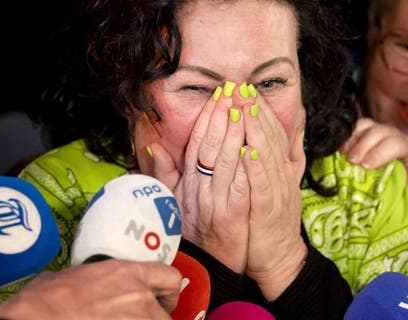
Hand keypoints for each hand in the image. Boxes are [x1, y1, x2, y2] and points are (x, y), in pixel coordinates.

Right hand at [0, 259, 181, 319]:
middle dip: (154, 317)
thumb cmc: (42, 302)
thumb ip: (97, 278)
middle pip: (165, 312)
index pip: (169, 277)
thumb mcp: (74, 275)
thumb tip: (89, 283)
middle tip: (138, 319)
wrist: (32, 318)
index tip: (162, 299)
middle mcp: (140, 296)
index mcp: (127, 273)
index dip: (167, 292)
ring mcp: (138, 319)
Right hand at [137, 82, 250, 273]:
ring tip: (244, 108)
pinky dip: (247, 165)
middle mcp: (200, 190)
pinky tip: (254, 145)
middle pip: (210, 147)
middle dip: (221, 116)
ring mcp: (217, 203)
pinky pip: (241, 185)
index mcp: (187, 184)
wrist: (210, 268)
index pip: (196, 144)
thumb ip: (165, 174)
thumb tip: (153, 144)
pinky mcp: (234, 216)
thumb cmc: (195, 230)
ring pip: (225, 161)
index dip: (206, 118)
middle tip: (232, 91)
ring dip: (235, 132)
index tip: (217, 96)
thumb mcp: (173, 202)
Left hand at [237, 85, 307, 300]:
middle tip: (242, 88)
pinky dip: (255, 167)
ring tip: (244, 109)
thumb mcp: (285, 180)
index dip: (261, 109)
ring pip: (266, 156)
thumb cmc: (276, 218)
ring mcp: (277, 192)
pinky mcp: (268, 211)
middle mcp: (282, 175)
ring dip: (255, 132)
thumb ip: (288, 151)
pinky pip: (261, 185)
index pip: (273, 131)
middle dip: (256, 112)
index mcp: (282, 166)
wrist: (279, 254)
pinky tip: (247, 150)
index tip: (247, 88)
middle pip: (269, 138)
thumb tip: (296, 121)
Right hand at [341, 117, 407, 191]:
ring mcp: (375, 130)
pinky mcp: (361, 131)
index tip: (366, 166)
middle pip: (378, 132)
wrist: (398, 175)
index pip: (396, 144)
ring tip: (343, 155)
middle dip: (363, 146)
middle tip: (352, 162)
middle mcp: (391, 134)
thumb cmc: (406, 178)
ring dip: (352, 139)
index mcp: (406, 146)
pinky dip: (344, 136)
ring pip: (364, 125)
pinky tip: (339, 149)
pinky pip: (352, 126)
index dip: (381, 153)